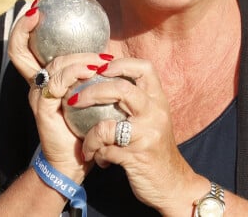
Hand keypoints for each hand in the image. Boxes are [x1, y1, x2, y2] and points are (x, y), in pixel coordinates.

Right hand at [7, 5, 106, 180]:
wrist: (78, 156)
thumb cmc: (85, 119)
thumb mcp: (87, 87)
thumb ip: (88, 65)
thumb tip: (104, 37)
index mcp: (44, 76)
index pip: (24, 47)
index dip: (23, 27)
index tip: (35, 7)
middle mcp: (35, 83)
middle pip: (19, 51)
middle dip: (24, 29)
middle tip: (37, 12)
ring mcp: (37, 95)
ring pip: (53, 65)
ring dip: (78, 57)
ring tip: (99, 59)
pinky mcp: (43, 108)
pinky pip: (59, 84)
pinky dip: (77, 74)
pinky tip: (94, 72)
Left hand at [69, 57, 199, 213]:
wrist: (173, 183)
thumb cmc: (156, 147)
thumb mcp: (153, 118)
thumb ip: (136, 101)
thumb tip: (104, 80)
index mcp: (159, 99)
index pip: (144, 68)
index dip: (121, 64)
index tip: (101, 68)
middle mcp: (155, 112)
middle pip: (121, 89)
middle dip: (92, 92)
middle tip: (74, 99)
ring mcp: (147, 134)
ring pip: (107, 125)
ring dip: (90, 135)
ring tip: (86, 142)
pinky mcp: (137, 156)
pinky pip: (106, 150)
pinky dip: (97, 153)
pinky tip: (97, 157)